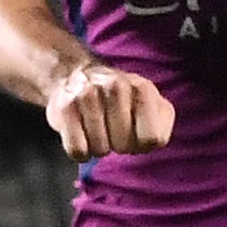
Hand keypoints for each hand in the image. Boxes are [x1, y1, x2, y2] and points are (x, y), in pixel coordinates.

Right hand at [44, 64, 174, 159]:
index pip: (153, 139)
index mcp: (143, 88)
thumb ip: (162, 122)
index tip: (135, 132)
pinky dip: (80, 150)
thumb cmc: (121, 101)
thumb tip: (153, 139)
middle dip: (119, 144)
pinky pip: (77, 150)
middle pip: (124, 146)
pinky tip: (81, 133)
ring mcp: (88, 95)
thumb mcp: (151, 104)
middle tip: (112, 129)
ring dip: (98, 147)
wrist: (78, 76)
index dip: (142, 144)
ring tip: (97, 127)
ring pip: (100, 150)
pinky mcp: (65, 108)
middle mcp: (116, 86)